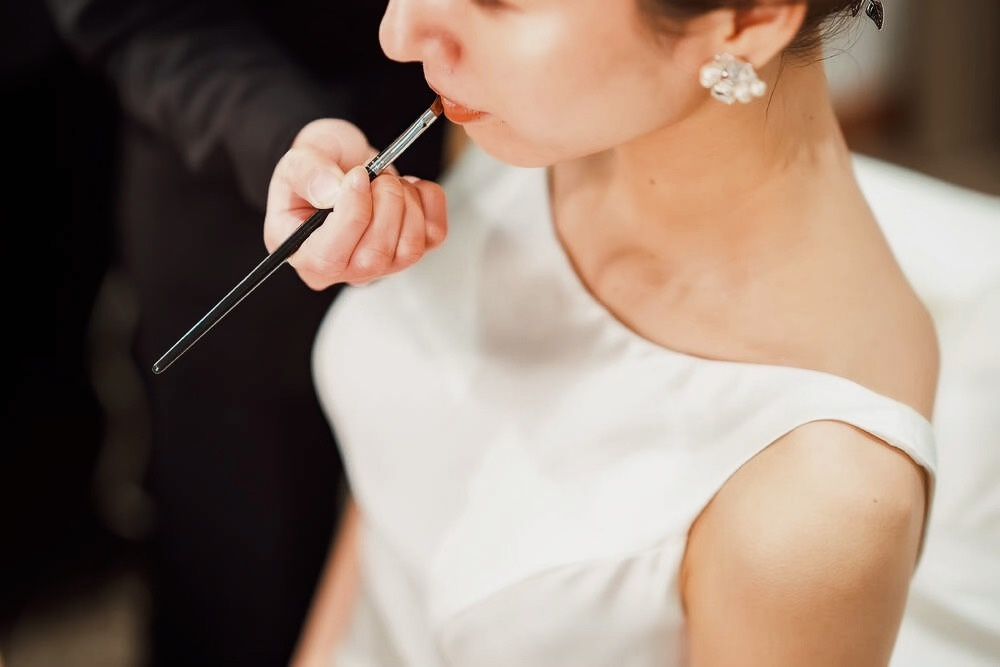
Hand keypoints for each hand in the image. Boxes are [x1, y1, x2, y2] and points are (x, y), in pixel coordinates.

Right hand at [264, 118, 447, 288]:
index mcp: (307, 257)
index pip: (330, 258)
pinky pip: (435, 234)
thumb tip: (331, 192)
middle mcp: (346, 271)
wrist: (344, 166)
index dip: (351, 214)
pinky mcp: (413, 250)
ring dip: (405, 201)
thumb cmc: (318, 171)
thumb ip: (306, 174)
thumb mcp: (298, 162)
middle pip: (375, 256)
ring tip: (386, 179)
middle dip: (383, 203)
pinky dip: (428, 200)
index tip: (358, 176)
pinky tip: (407, 186)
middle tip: (373, 173)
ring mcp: (384, 265)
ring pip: (410, 249)